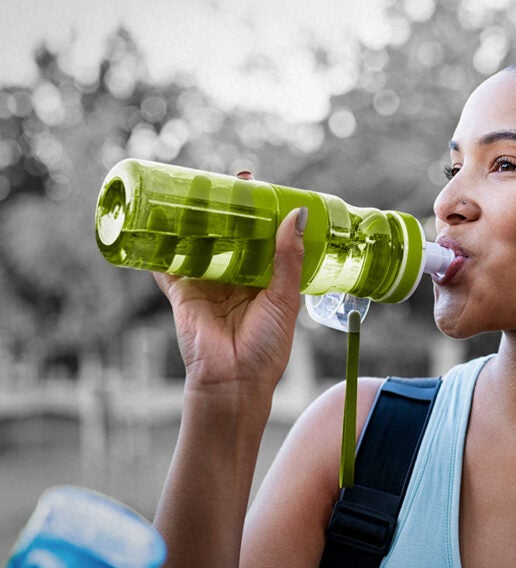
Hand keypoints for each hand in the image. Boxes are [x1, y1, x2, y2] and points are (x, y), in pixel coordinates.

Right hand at [154, 170, 307, 400]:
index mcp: (264, 279)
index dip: (261, 213)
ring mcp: (207, 283)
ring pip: (200, 242)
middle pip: (230, 234)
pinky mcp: (181, 292)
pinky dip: (161, 244)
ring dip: (198, 218)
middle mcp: (235, 278)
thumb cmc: (266, 348)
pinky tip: (157, 218)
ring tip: (199, 186)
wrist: (234, 381)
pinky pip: (168, 263)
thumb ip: (288, 258)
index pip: (262, 237)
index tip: (261, 186)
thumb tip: (296, 215)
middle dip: (229, 208)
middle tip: (231, 177)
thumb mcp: (284, 298)